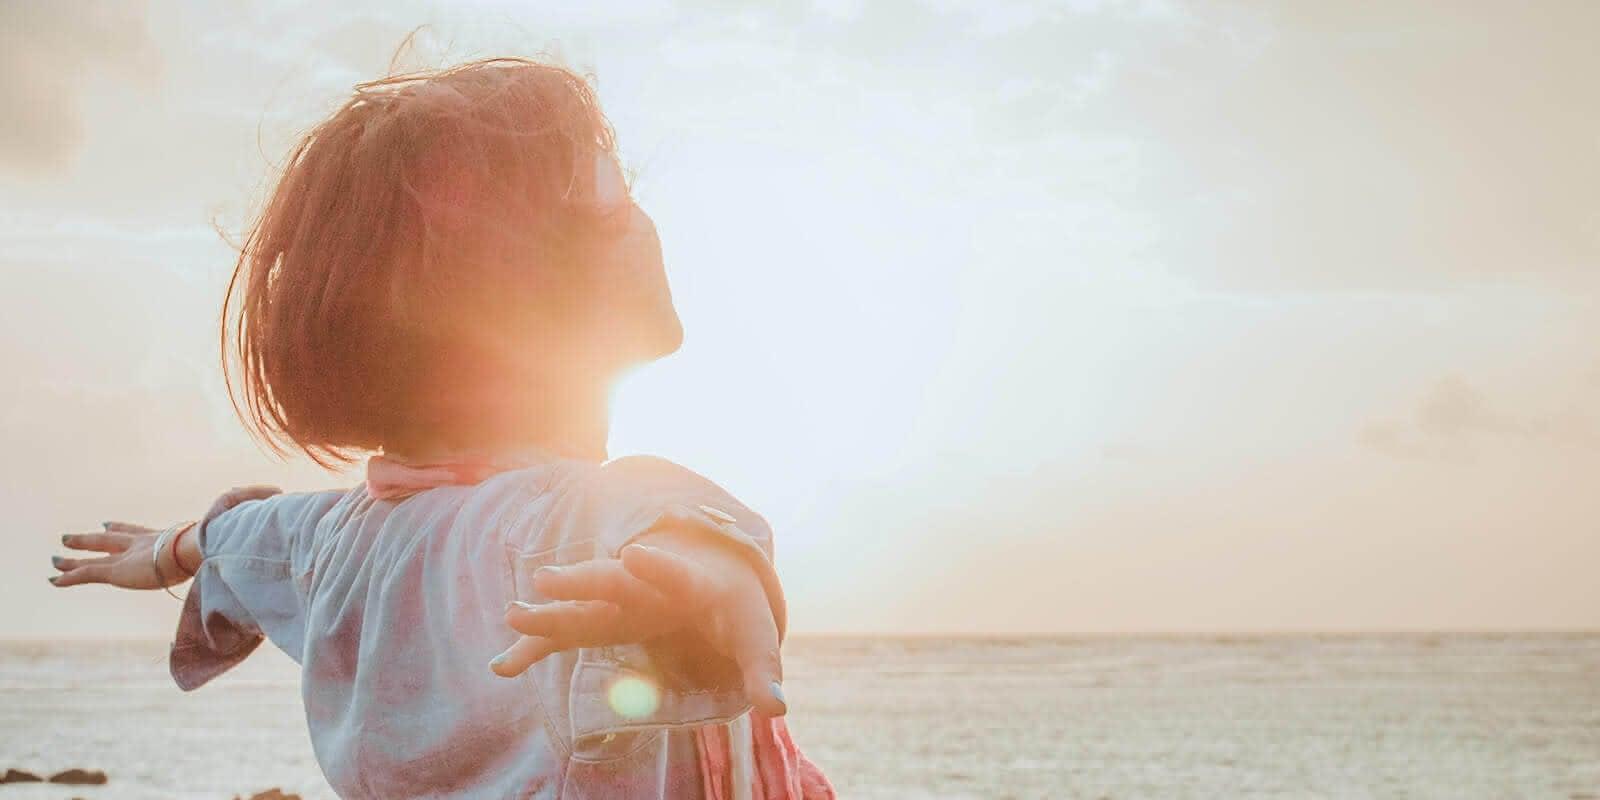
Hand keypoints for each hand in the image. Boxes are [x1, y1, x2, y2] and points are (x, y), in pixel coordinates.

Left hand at [50, 486, 281, 589]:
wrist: (211, 543)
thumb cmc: (230, 536)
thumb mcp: (244, 523)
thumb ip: (255, 510)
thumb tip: (280, 494)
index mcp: (169, 537)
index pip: (144, 533)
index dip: (126, 528)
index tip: (110, 524)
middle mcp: (147, 543)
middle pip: (116, 538)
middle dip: (97, 537)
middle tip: (77, 535)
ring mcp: (132, 556)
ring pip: (96, 555)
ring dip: (74, 556)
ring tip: (53, 560)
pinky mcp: (121, 569)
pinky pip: (89, 574)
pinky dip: (71, 576)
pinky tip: (53, 580)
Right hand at [494, 537, 786, 716]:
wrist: (714, 573)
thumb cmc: (736, 606)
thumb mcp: (755, 635)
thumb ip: (763, 671)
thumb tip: (775, 709)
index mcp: (690, 583)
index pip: (674, 573)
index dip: (658, 567)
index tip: (635, 556)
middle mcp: (647, 585)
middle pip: (611, 582)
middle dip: (580, 580)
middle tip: (545, 579)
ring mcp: (621, 602)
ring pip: (581, 605)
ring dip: (548, 612)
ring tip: (512, 615)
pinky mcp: (605, 621)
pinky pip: (566, 635)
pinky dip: (537, 647)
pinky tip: (503, 666)